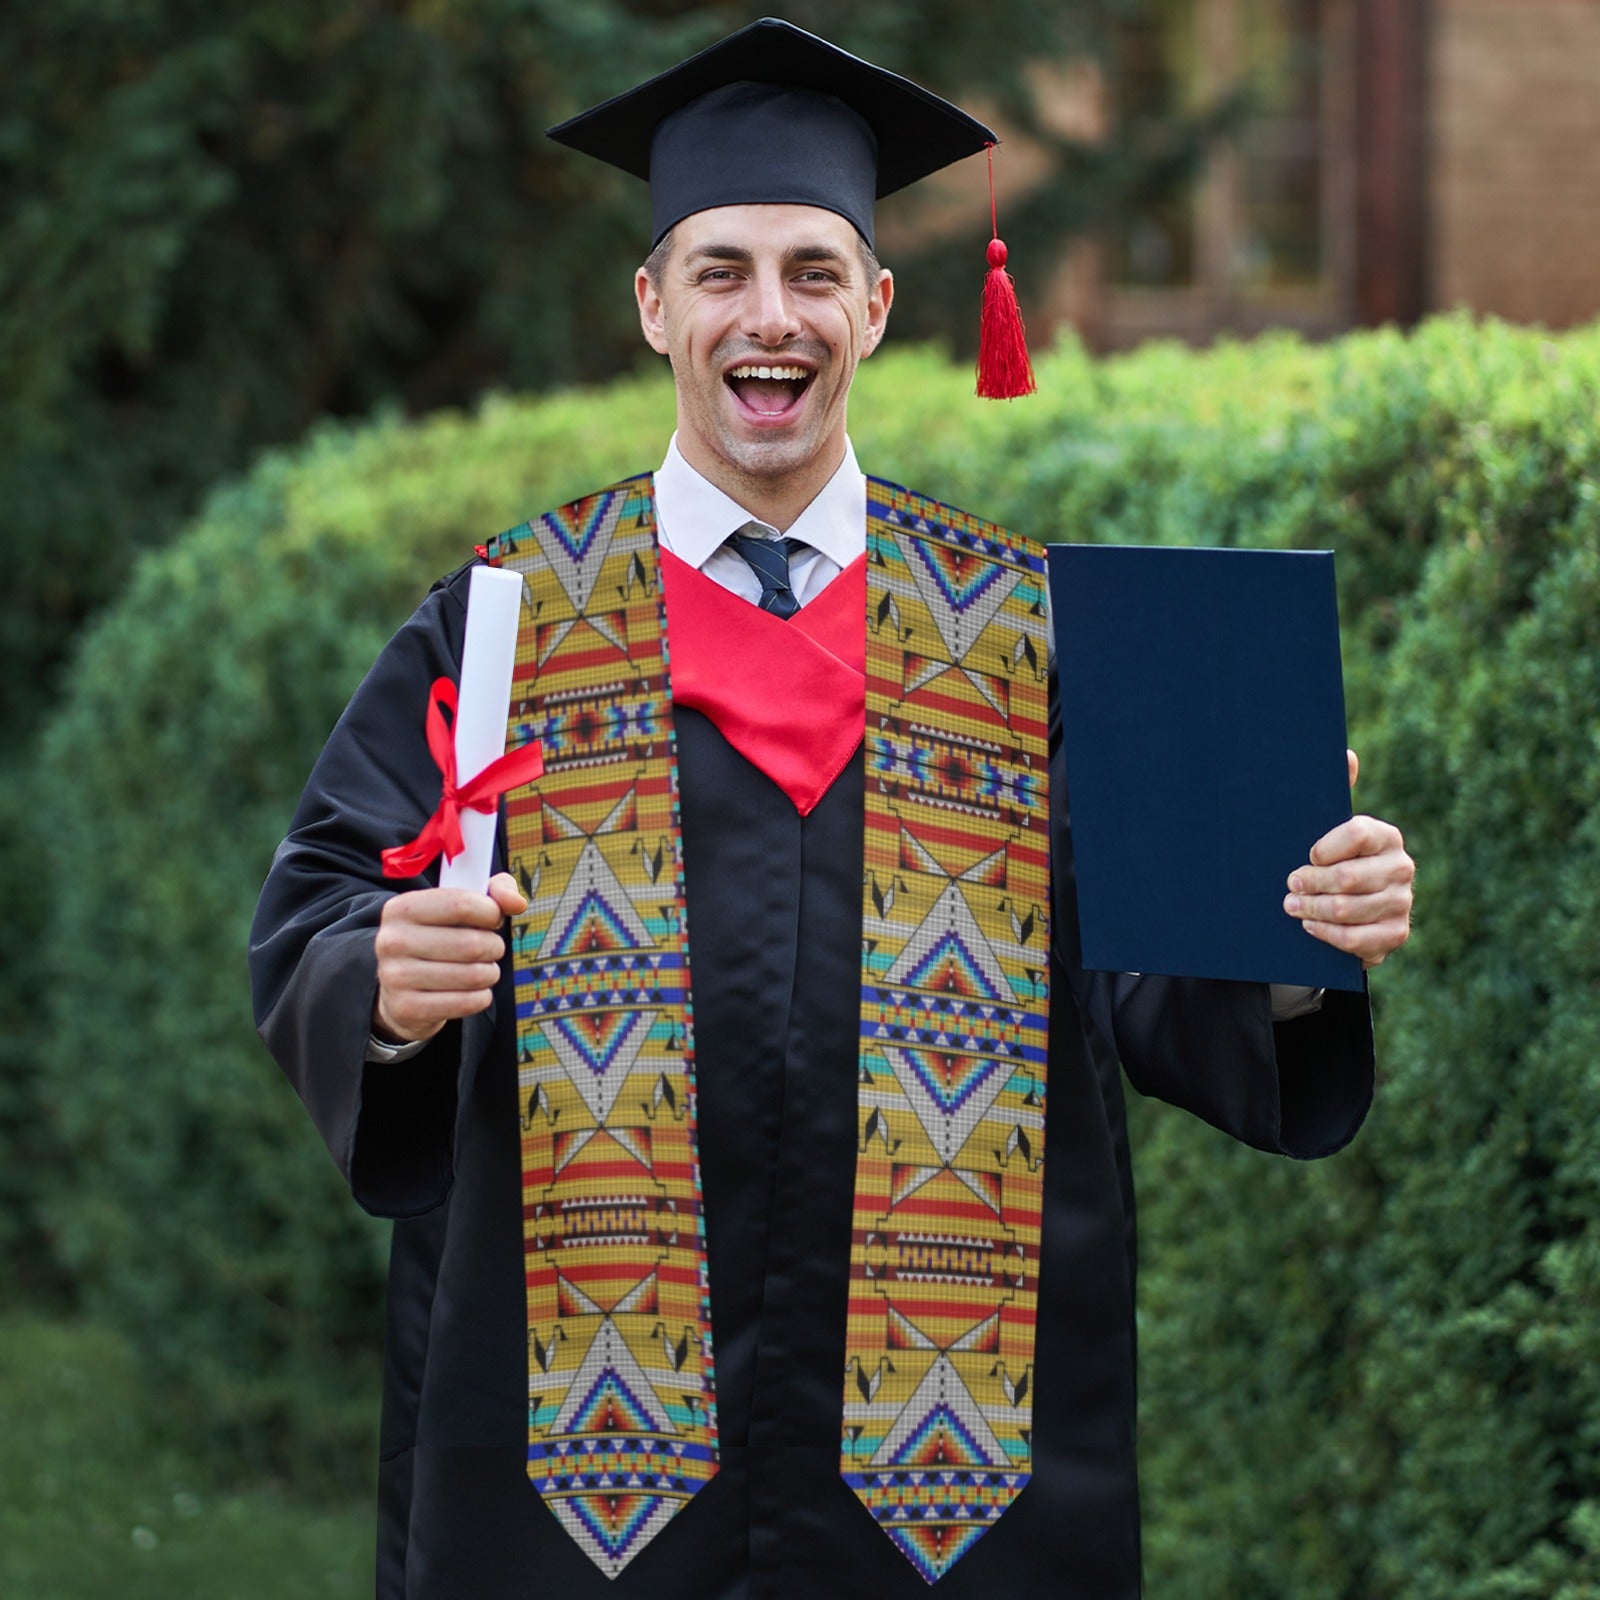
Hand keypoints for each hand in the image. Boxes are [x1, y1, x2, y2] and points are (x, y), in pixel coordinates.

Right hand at [372, 871, 527, 1043]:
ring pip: (473, 975)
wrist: (401, 988)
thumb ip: (494, 892)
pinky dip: (481, 997)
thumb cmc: (439, 938)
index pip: (461, 904)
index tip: (493, 919)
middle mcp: (392, 940)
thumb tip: (517, 903)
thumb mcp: (461, 906)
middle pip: (471, 944)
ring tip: (482, 970)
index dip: (491, 912)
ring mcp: (395, 976)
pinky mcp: (406, 1008)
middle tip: (490, 949)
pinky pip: (466, 1003)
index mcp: (402, 908)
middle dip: (494, 947)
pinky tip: (474, 991)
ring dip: (490, 973)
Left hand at [1283, 750, 1413, 967]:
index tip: (1306, 855)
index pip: (1356, 833)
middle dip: (1310, 883)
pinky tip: (1310, 926)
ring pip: (1348, 909)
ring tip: (1291, 906)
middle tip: (1289, 885)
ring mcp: (1401, 903)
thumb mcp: (1328, 828)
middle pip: (1348, 877)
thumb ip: (1336, 792)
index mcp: (1386, 836)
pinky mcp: (1395, 934)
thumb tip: (1346, 754)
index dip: (1325, 847)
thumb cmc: (1332, 860)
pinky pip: (1356, 939)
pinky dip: (1327, 934)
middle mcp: (1401, 867)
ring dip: (1312, 909)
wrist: (1350, 909)